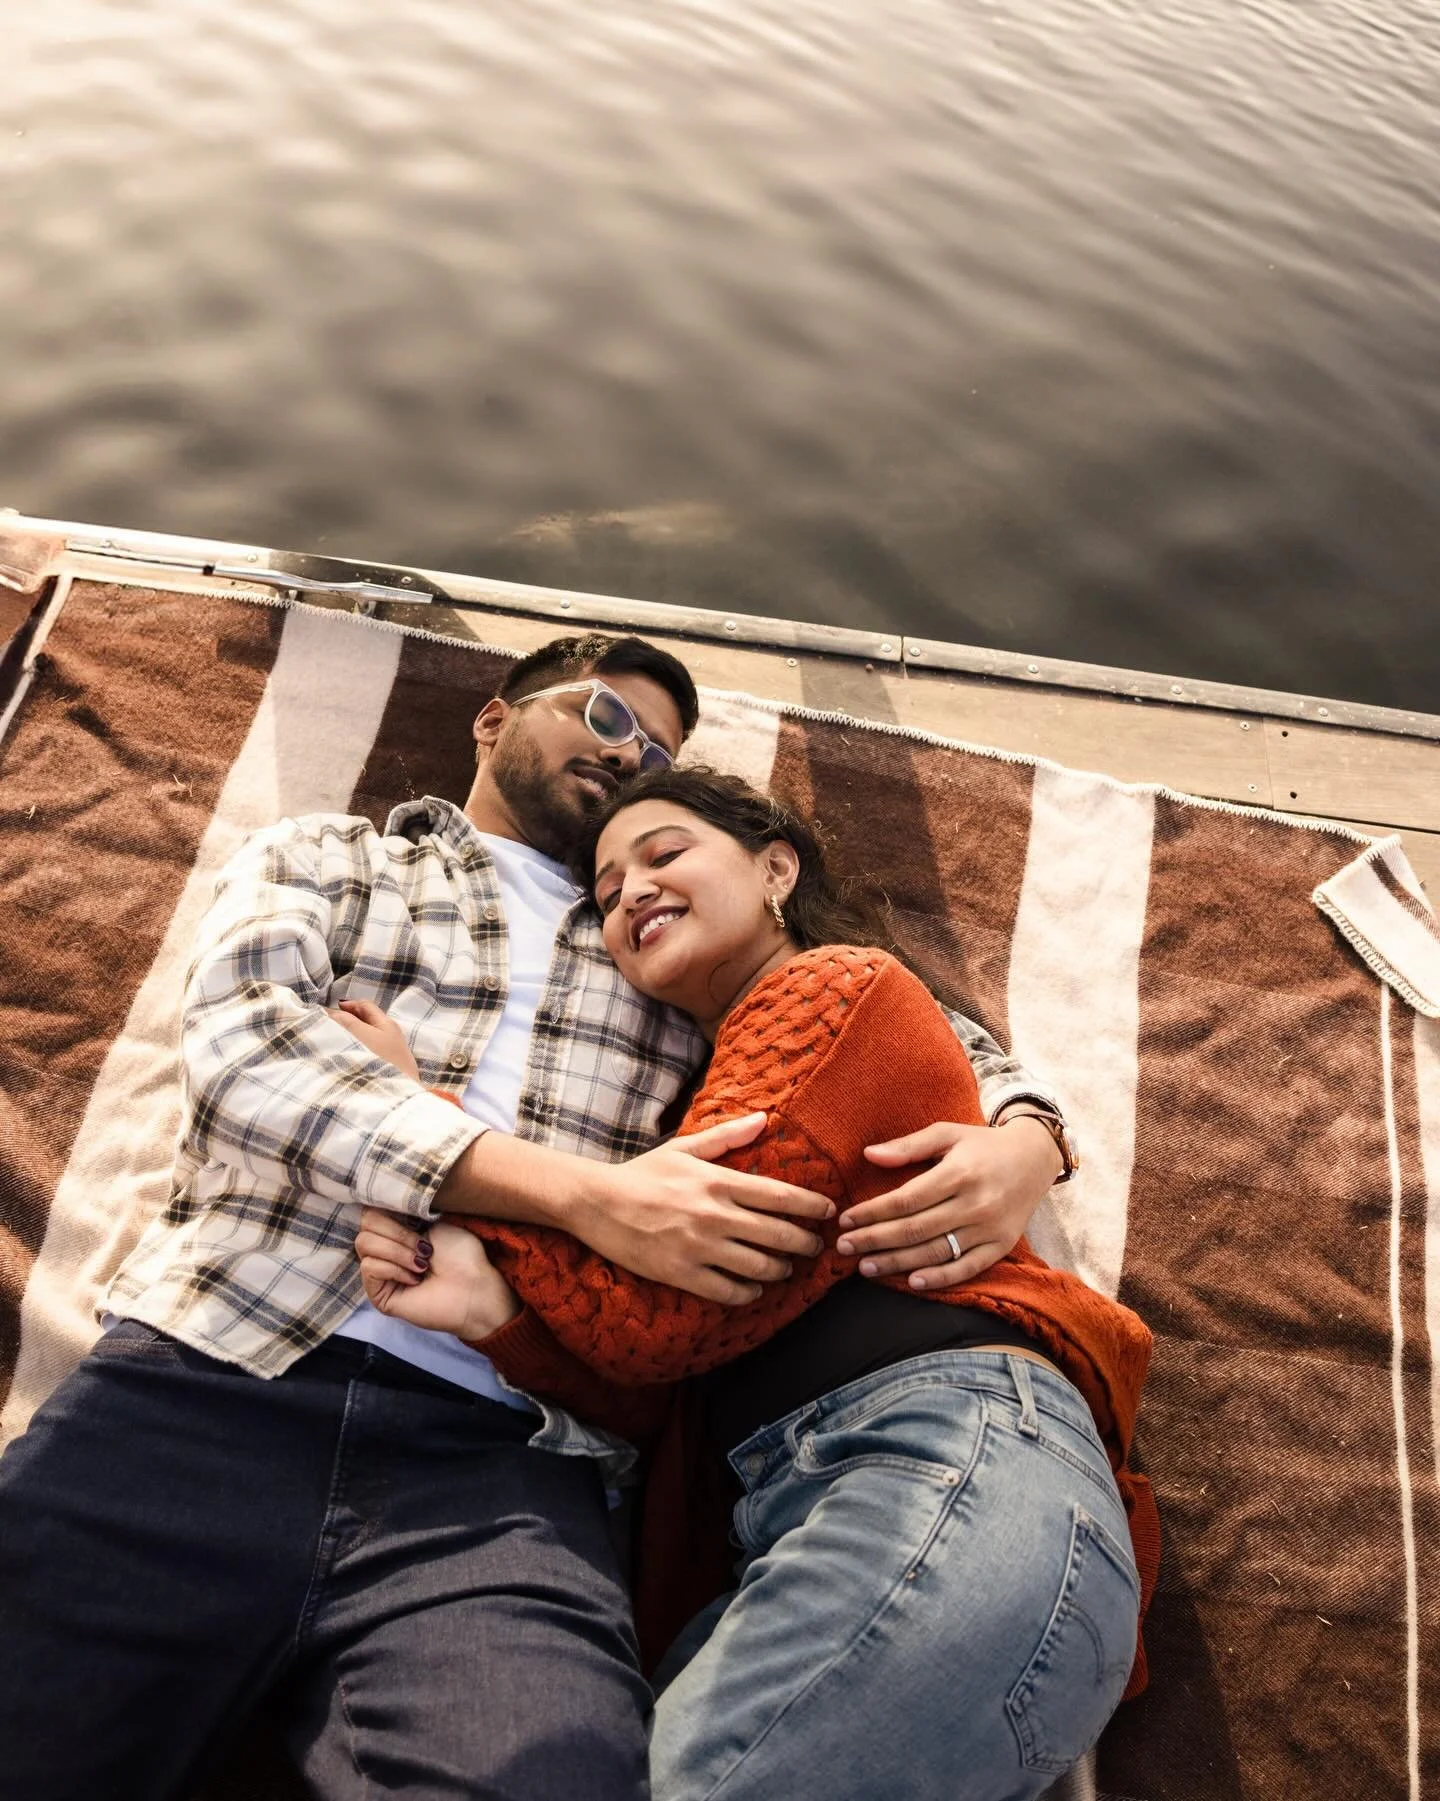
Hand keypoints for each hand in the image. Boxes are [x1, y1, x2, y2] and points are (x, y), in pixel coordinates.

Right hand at [328, 998, 420, 1082]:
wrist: (404, 1083)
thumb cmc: (387, 1059)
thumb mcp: (367, 1038)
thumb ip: (352, 1024)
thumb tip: (335, 1013)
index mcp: (386, 1022)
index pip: (366, 1005)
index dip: (349, 1005)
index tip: (332, 1010)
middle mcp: (388, 1029)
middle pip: (366, 1016)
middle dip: (349, 1015)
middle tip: (331, 1021)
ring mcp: (388, 1042)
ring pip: (367, 1028)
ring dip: (352, 1027)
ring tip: (337, 1031)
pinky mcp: (386, 1054)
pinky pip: (369, 1040)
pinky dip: (358, 1038)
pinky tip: (350, 1045)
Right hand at [356, 1211, 519, 1339]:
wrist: (473, 1288)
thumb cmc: (462, 1255)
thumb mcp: (436, 1220)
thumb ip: (406, 1209)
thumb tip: (382, 1198)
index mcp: (399, 1228)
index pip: (372, 1208)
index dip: (390, 1209)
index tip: (415, 1219)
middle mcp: (386, 1248)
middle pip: (366, 1223)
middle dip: (398, 1233)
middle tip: (425, 1248)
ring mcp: (380, 1271)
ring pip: (364, 1243)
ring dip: (398, 1251)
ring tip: (423, 1264)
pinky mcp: (378, 1293)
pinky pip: (369, 1267)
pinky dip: (394, 1269)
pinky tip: (415, 1279)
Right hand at [575, 1112, 836, 1306]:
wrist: (595, 1202)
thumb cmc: (642, 1173)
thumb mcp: (685, 1148)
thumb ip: (728, 1136)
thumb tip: (764, 1119)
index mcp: (718, 1181)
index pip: (781, 1196)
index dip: (812, 1207)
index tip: (828, 1212)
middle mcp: (714, 1214)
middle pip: (778, 1234)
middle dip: (806, 1243)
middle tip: (816, 1247)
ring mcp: (699, 1247)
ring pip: (759, 1266)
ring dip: (780, 1270)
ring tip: (785, 1268)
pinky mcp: (682, 1273)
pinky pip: (729, 1290)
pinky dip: (748, 1292)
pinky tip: (753, 1289)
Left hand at [835, 1117, 1062, 1289]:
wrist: (1036, 1158)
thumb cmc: (983, 1145)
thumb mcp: (947, 1133)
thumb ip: (909, 1146)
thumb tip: (868, 1155)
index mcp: (959, 1173)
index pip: (906, 1199)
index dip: (872, 1212)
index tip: (845, 1220)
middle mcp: (975, 1203)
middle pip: (915, 1228)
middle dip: (875, 1240)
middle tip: (843, 1248)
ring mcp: (990, 1227)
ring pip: (936, 1251)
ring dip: (897, 1263)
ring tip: (866, 1268)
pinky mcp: (1002, 1245)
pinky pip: (968, 1267)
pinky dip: (941, 1278)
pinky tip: (913, 1282)